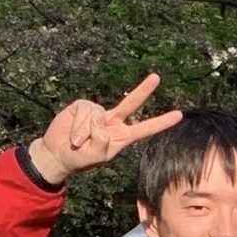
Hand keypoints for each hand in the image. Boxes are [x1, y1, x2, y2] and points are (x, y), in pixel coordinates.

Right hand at [25, 73, 184, 186]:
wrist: (57, 154)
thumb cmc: (79, 159)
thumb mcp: (94, 157)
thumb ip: (101, 142)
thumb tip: (100, 121)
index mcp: (121, 137)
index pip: (145, 128)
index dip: (161, 122)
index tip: (179, 115)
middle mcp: (113, 122)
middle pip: (132, 103)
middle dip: (144, 89)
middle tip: (157, 77)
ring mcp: (98, 113)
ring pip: (97, 116)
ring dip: (85, 132)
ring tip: (78, 143)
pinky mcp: (83, 106)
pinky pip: (85, 112)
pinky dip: (79, 126)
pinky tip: (74, 136)